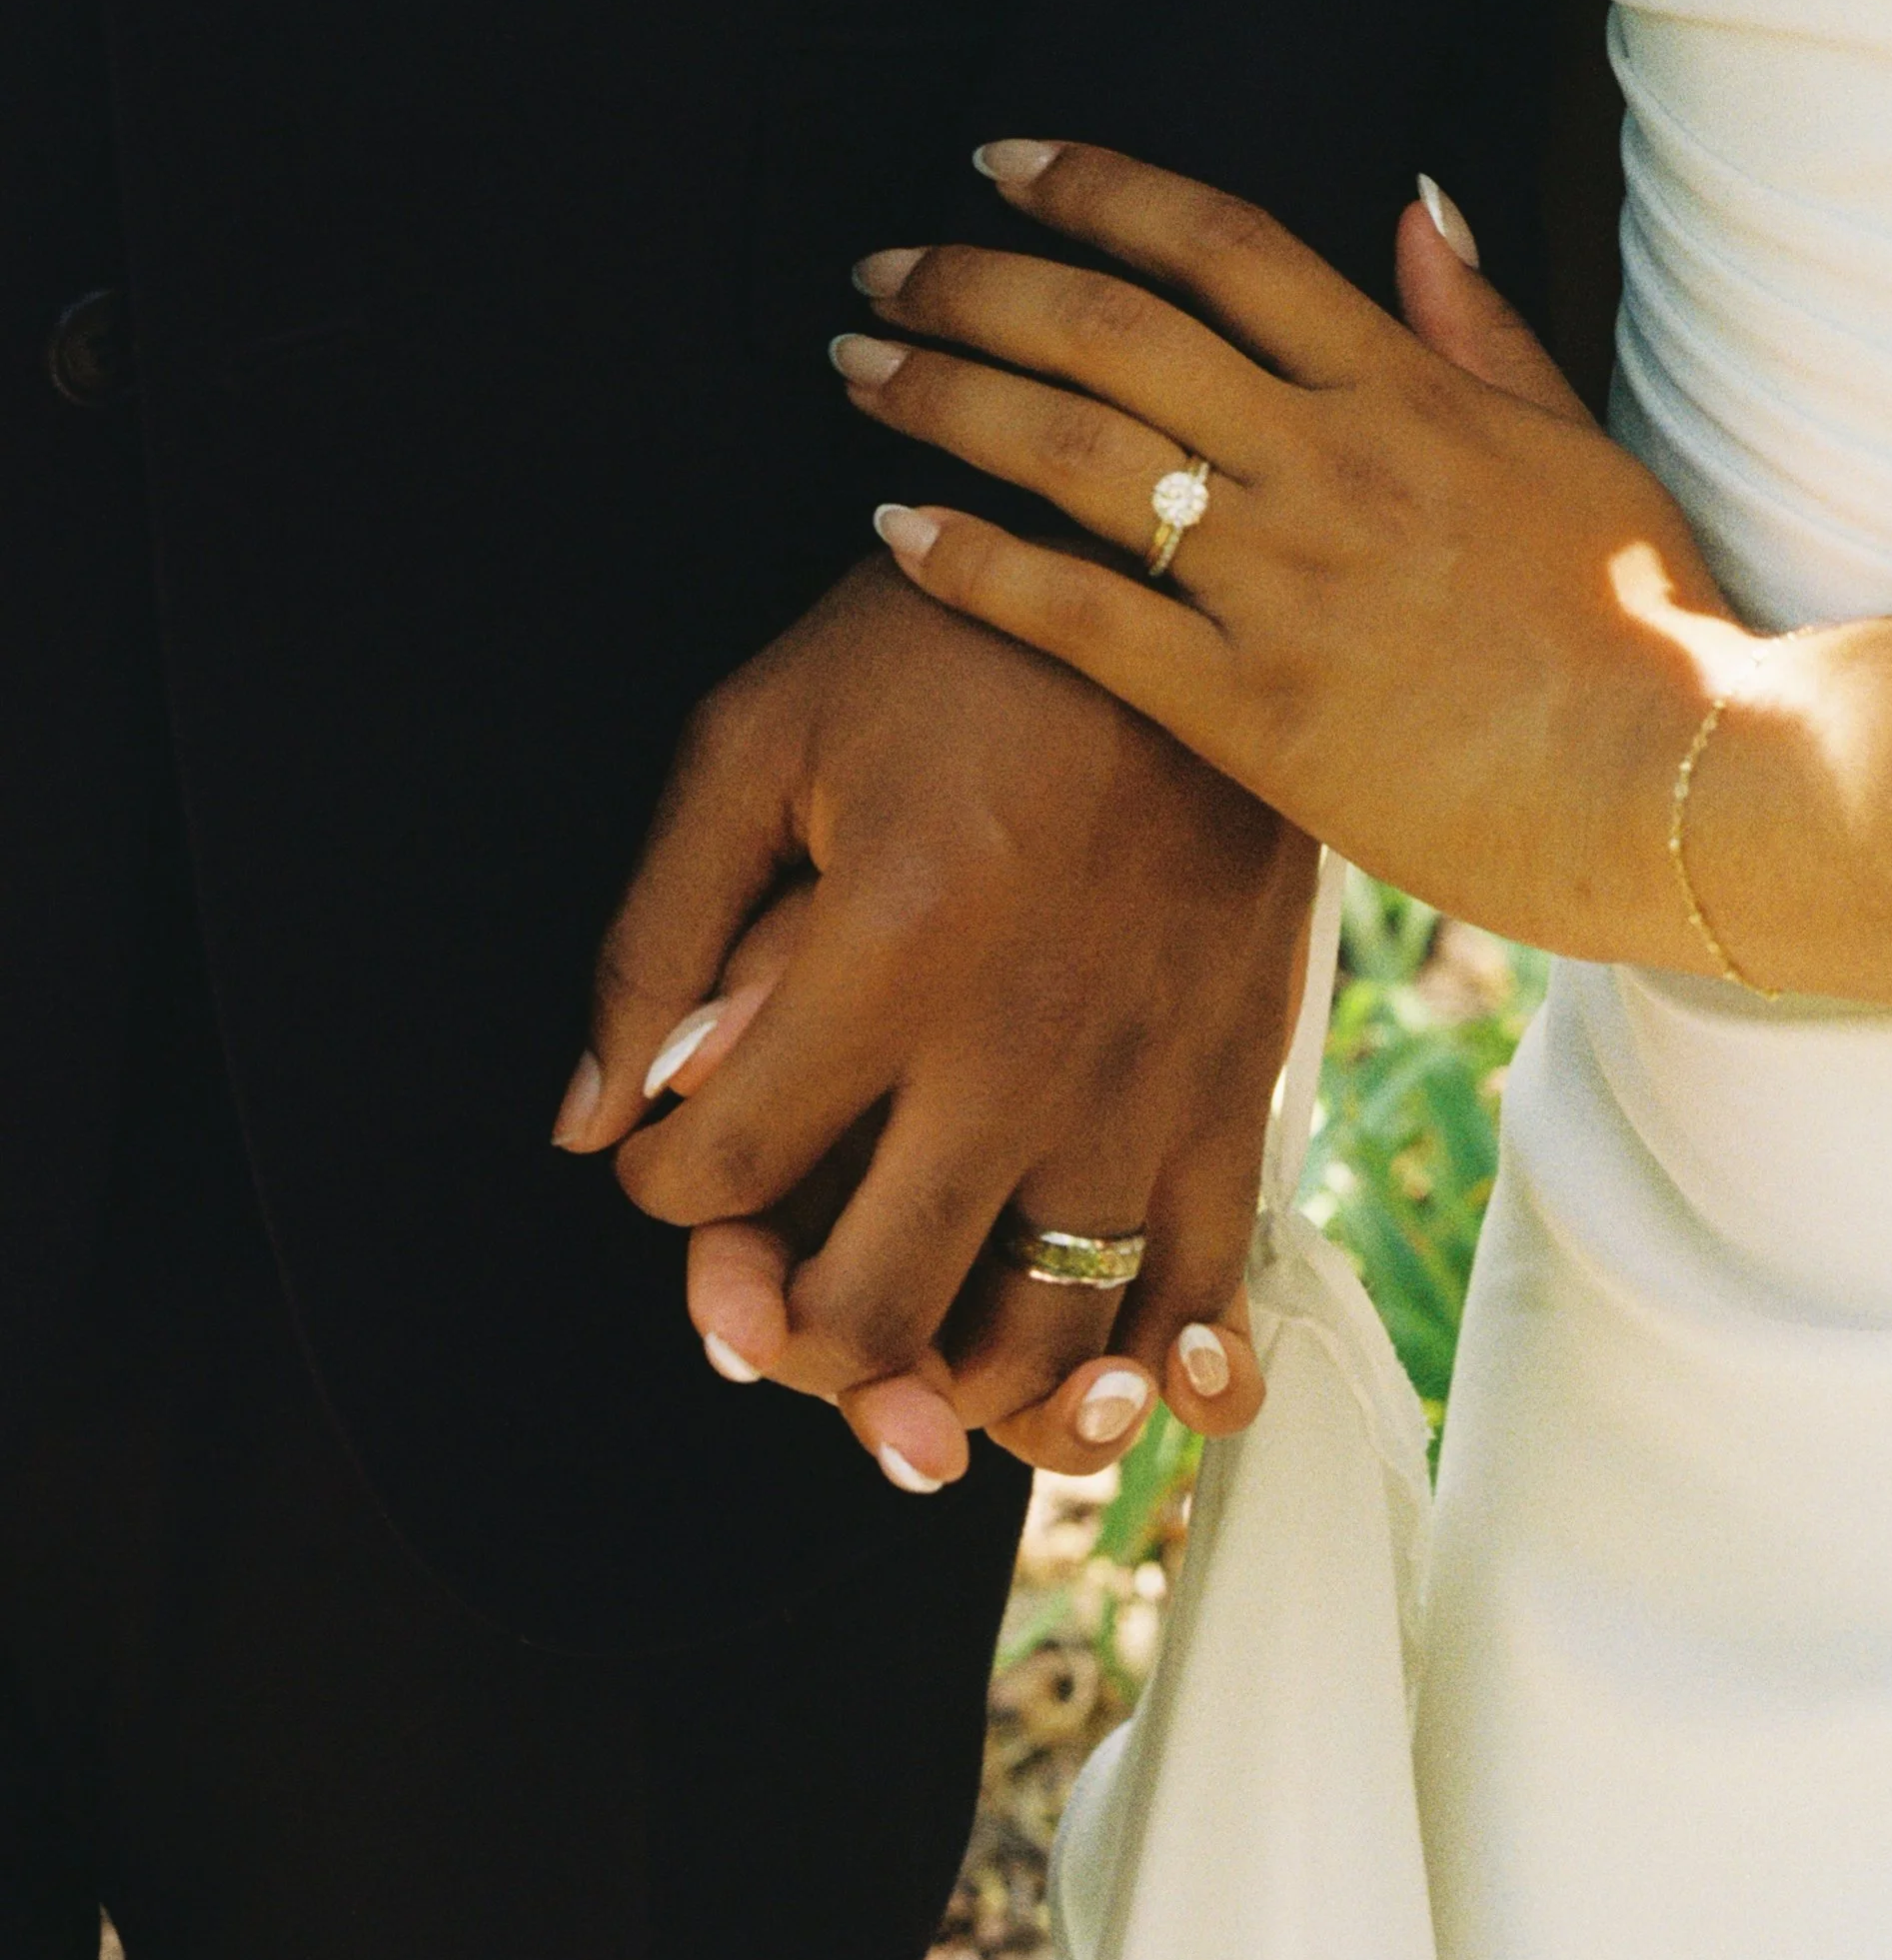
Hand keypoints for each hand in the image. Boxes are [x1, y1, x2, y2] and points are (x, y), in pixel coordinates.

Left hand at [553, 553, 1318, 1488]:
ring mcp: (1143, 1085)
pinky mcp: (1237, 1084)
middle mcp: (1021, 1052)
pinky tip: (1095, 1382)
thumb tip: (586, 1121)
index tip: (675, 1145)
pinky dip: (1149, 1376)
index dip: (660, 1190)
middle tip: (768, 1274)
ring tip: (902, 1341)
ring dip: (947, 1385)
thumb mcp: (758, 732)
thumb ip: (656, 931)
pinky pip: (1202, 1295)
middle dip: (780, 1331)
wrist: (1180, 574)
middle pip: (868, 1313)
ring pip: (1037, 1350)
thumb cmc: (946, 640)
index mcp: (890, 952)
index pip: (717, 1178)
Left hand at [831, 141, 1758, 966]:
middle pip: (1112, 327)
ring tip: (855, 368)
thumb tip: (1410, 202)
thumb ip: (1478, 325)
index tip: (1001, 162)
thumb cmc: (1650, 622)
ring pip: (1073, 453)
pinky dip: (975, 563)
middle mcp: (1327, 461)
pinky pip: (1082, 616)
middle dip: (976, 281)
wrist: (1687, 787)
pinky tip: (891, 528)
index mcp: (1402, 389)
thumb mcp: (1579, 442)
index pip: (1220, 242)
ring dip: (945, 395)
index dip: (1096, 185)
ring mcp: (1285, 583)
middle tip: (878, 270)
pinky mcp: (1255, 710)